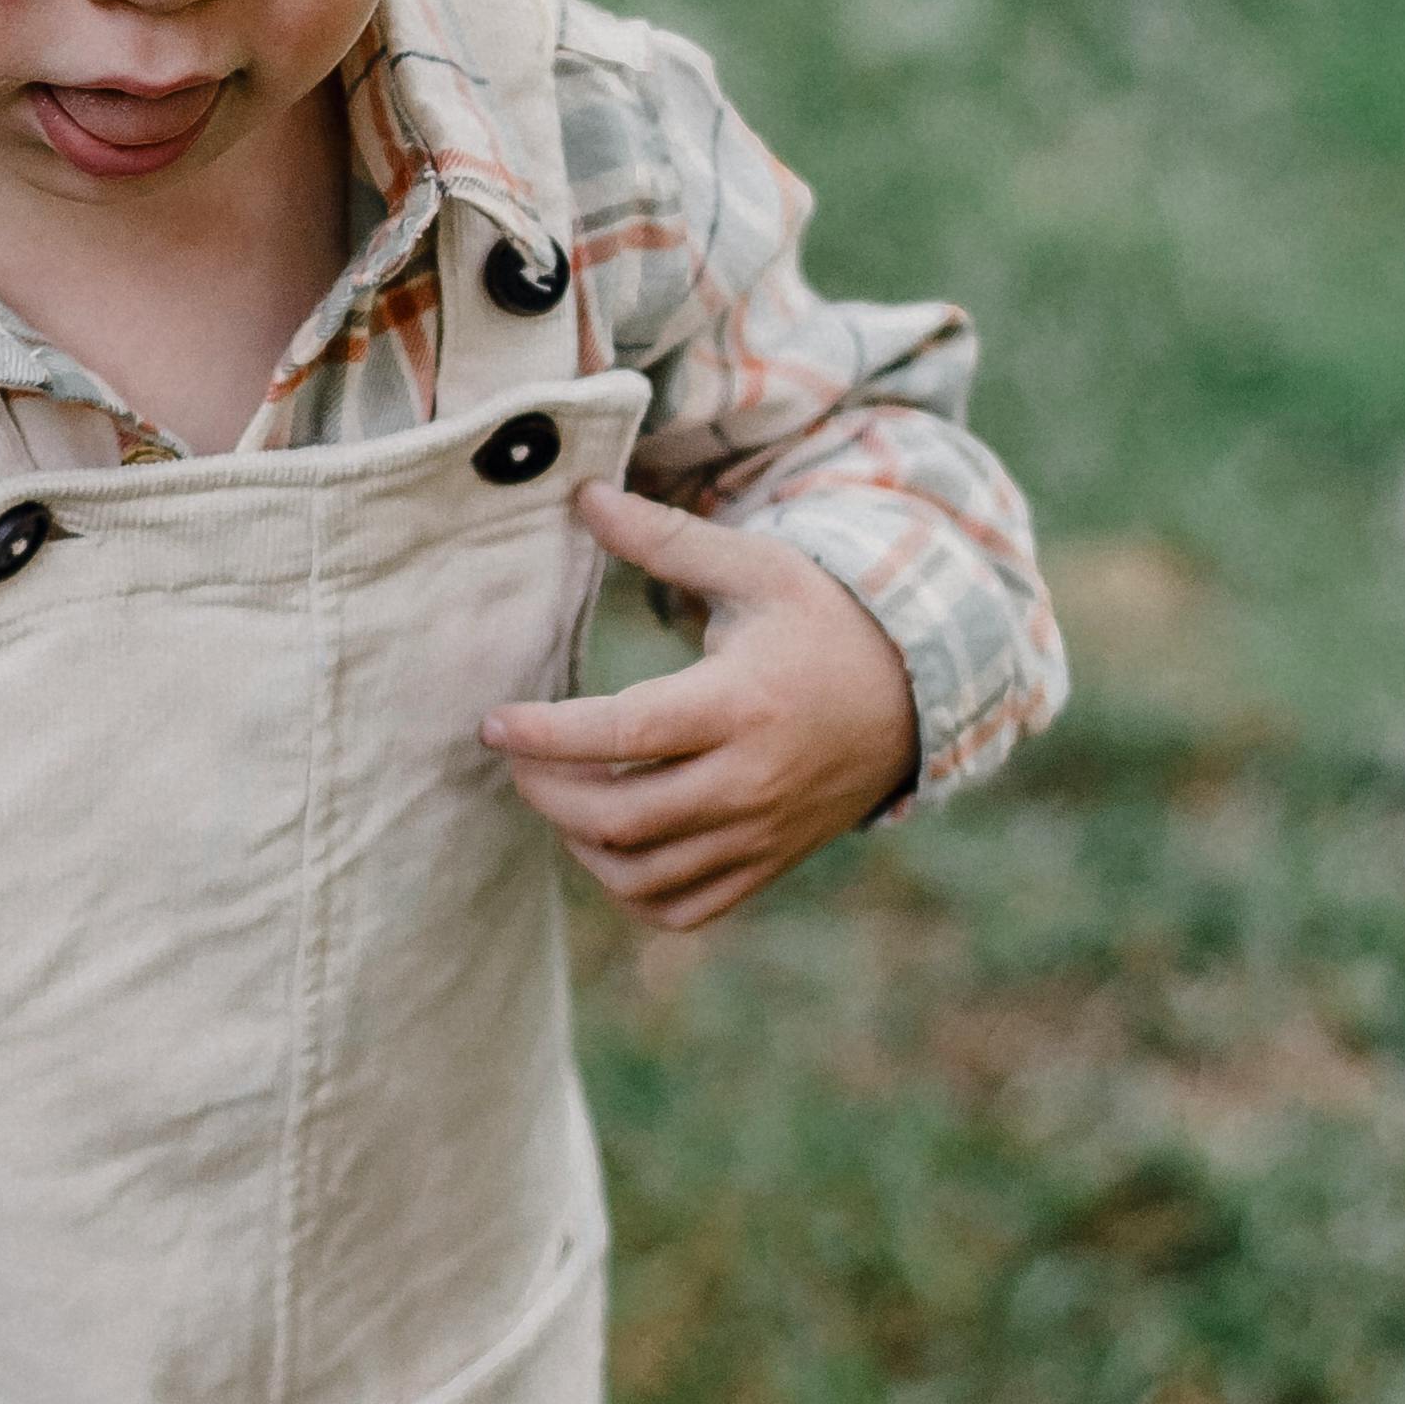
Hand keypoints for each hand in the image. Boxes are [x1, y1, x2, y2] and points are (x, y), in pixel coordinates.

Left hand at [484, 480, 918, 933]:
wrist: (913, 697)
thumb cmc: (822, 622)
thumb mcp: (755, 567)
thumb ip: (665, 538)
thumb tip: (582, 496)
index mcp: (742, 703)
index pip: (625, 732)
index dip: (547, 734)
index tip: (492, 723)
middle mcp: (751, 781)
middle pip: (620, 817)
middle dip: (545, 791)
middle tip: (516, 757)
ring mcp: (760, 834)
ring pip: (642, 873)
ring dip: (579, 841)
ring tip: (561, 791)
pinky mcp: (766, 864)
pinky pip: (680, 907)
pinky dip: (628, 886)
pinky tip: (608, 839)